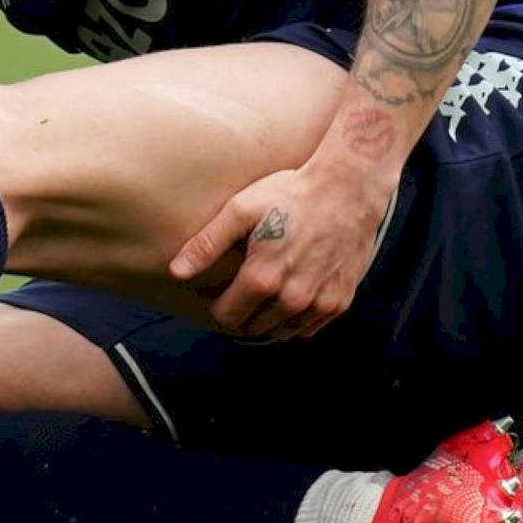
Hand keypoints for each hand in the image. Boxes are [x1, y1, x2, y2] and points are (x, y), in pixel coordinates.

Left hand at [169, 160, 390, 341]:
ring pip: (282, 332)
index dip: (218, 307)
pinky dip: (296, 320)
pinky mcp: (340, 302)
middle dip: (242, 314)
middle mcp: (292, 299)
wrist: (346, 190)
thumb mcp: (240, 210)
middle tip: (239, 292)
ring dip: (268, 321)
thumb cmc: (289, 194)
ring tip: (262, 296)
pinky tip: (288, 296)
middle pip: (254, 328)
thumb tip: (176, 272)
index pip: (228, 317)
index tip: (218, 293)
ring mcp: (319, 304)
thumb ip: (207, 245)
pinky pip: (309, 328)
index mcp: (262, 279)